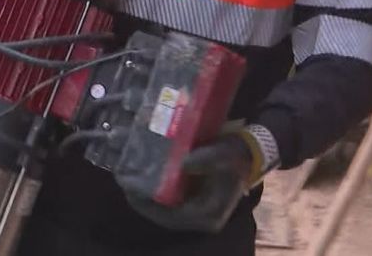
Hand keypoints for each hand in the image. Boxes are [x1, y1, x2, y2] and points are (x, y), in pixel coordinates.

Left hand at [122, 132, 260, 232]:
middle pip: (162, 214)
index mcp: (207, 214)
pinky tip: (143, 173)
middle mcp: (199, 217)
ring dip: (146, 194)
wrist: (248, 153)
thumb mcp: (223, 154)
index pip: (170, 217)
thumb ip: (206, 159)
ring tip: (128, 176)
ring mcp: (195, 209)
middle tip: (123, 180)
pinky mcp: (192, 199)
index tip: (129, 190)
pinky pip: (168, 198)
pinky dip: (155, 188)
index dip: (148, 205)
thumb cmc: (235, 156)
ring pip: (163, 207)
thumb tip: (183, 164)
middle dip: (141, 199)